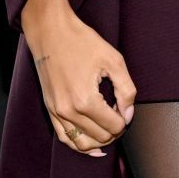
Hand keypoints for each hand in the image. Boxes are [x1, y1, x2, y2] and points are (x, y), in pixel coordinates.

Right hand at [22, 0, 136, 156]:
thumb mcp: (114, 61)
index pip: (114, 127)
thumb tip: (128, 114)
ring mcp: (56, 112)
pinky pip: (65, 138)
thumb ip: (126, 90)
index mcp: (86, 100)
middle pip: (100, 138)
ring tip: (110, 129)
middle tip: (120, 115)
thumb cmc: (82, 42)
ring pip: (82, 144)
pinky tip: (93, 144)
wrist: (51, 32)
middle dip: (115, 130)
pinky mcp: (50, 110)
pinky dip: (80, 144)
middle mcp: (68, 111)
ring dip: (100, 141)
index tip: (126, 107)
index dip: (125, 120)